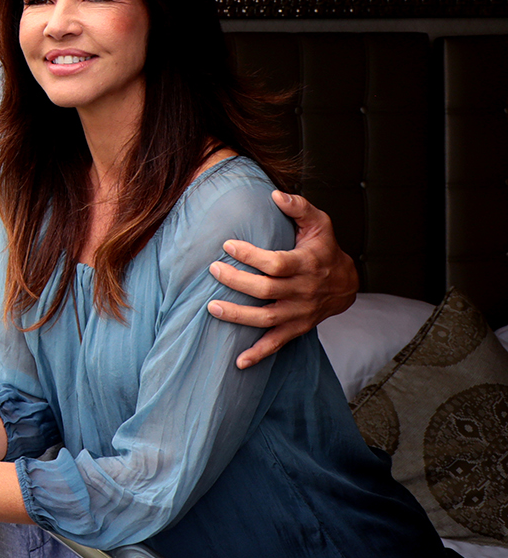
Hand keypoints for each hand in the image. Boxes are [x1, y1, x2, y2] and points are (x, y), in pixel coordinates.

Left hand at [208, 190, 360, 368]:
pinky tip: (238, 363)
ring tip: (211, 307)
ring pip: (266, 319)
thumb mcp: (319, 223)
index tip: (227, 245)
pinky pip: (277, 344)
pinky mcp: (297, 328)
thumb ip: (298, 207)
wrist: (346, 283)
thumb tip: (275, 194)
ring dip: (238, 316)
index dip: (251, 256)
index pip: (276, 263)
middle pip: (266, 291)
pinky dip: (258, 355)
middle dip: (236, 281)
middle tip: (213, 269)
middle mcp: (304, 291)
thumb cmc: (324, 248)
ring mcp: (300, 313)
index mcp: (307, 264)